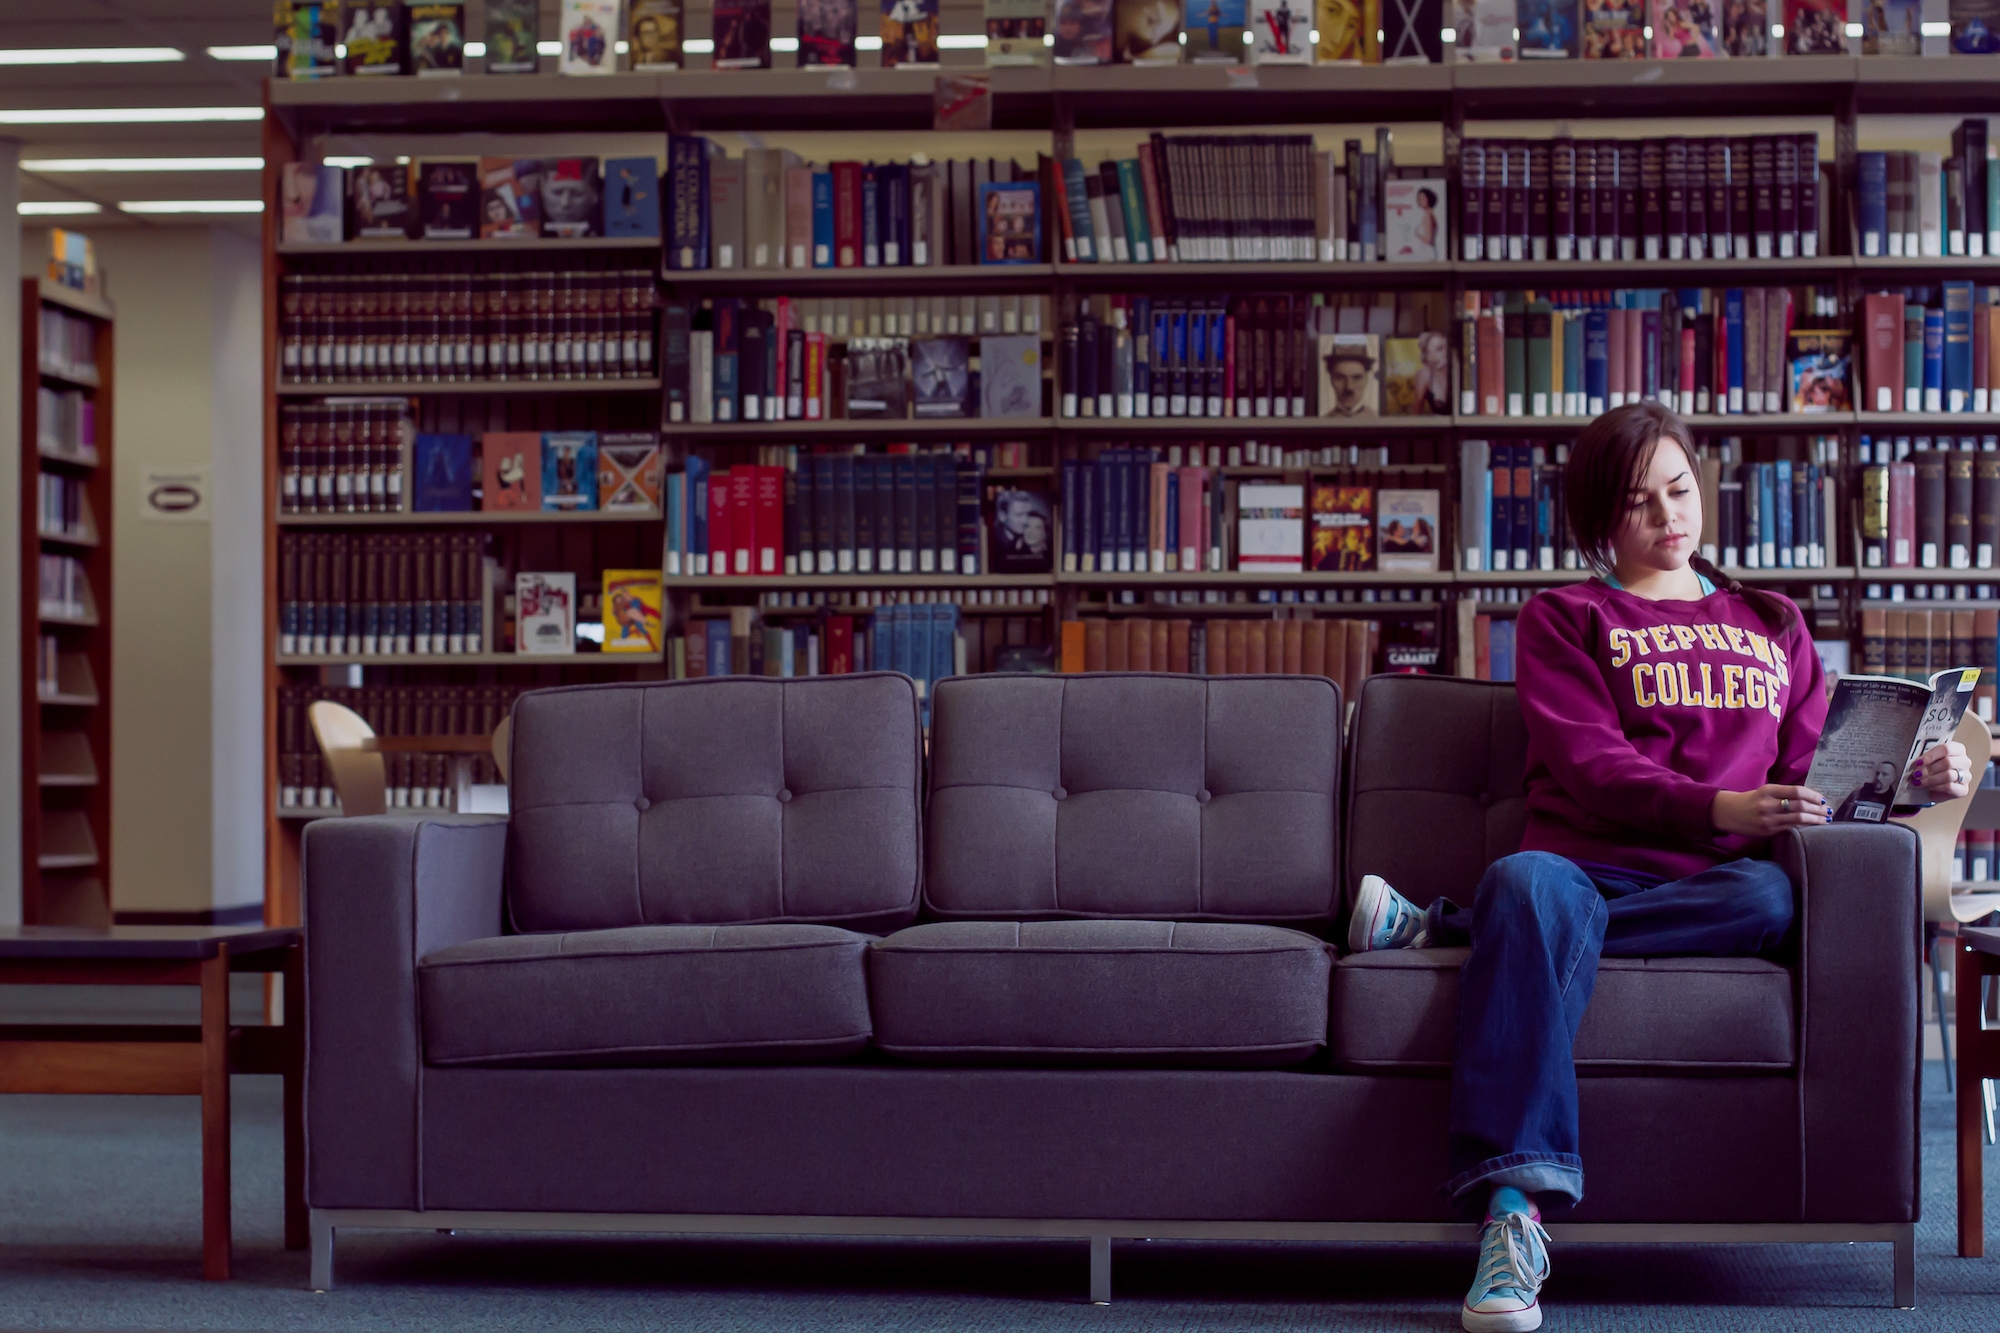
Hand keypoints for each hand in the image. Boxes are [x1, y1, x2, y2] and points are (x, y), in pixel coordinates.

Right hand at [1712, 784, 1831, 837]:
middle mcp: (1768, 804)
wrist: (1728, 813)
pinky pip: (1792, 828)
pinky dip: (1805, 827)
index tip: (1823, 799)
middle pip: (1800, 805)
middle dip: (1818, 809)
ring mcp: (1768, 819)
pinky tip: (1813, 827)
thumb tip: (1810, 799)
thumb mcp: (1764, 792)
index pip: (1797, 791)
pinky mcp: (1768, 831)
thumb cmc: (1750, 801)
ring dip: (1816, 820)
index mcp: (1768, 790)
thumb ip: (1783, 794)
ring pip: (1799, 819)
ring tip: (1826, 820)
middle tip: (1828, 810)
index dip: (1813, 795)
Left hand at [1912, 741, 1974, 801]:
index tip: (1918, 762)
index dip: (1930, 756)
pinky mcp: (1963, 790)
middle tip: (1916, 774)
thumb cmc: (1930, 770)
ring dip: (1930, 779)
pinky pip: (1950, 787)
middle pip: (1948, 762)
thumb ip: (1924, 758)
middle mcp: (1964, 762)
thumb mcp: (1927, 761)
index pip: (1946, 749)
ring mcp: (1966, 776)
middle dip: (1929, 768)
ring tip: (1918, 781)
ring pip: (1949, 775)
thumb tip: (1916, 762)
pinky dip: (1935, 787)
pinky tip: (1926, 787)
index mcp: (1957, 749)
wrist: (1932, 789)